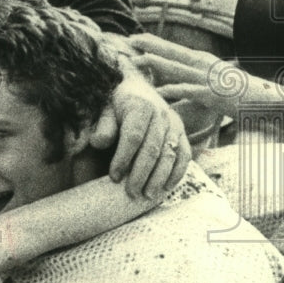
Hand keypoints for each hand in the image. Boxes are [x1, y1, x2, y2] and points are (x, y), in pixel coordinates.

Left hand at [89, 60, 189, 199]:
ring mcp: (174, 123)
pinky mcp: (182, 132)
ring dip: (159, 178)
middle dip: (141, 174)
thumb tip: (99, 142)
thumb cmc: (116, 103)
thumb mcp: (104, 109)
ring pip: (170, 154)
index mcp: (140, 106)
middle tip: (131, 193)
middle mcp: (160, 114)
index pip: (132, 136)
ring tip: (147, 196)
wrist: (136, 87)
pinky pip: (184, 155)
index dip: (123, 158)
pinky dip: (177, 173)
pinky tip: (166, 187)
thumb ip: (103, 125)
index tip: (114, 177)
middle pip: (152, 149)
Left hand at [128, 32, 276, 110]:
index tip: (136, 37)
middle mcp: (206, 65)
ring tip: (137, 60)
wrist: (272, 102)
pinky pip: (191, 91)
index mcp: (205, 62)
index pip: (175, 49)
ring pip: (178, 68)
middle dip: (150, 45)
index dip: (155, 43)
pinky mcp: (216, 94)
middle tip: (129, 39)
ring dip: (156, 63)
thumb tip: (181, 82)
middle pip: (173, 52)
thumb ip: (198, 80)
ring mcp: (210, 79)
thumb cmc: (242, 95)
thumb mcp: (217, 83)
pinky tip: (159, 91)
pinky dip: (175, 90)